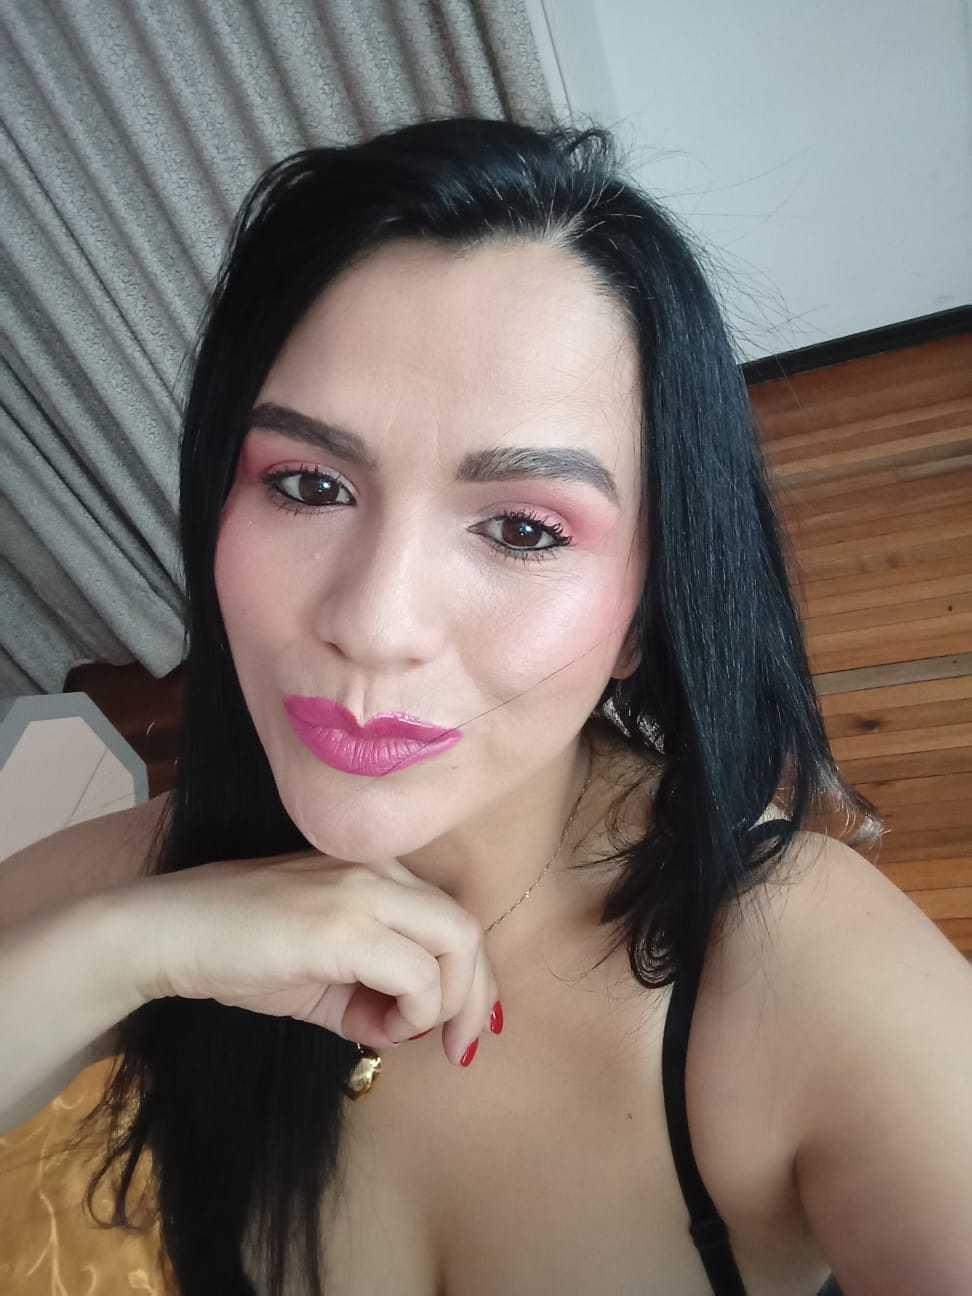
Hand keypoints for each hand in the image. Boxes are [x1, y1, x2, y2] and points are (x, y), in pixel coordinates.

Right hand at [115, 850, 499, 1065]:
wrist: (171, 934)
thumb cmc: (239, 952)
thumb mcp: (322, 973)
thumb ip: (371, 992)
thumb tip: (407, 1028)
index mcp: (378, 871)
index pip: (454, 919)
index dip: (473, 980)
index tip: (459, 1031)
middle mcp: (380, 870)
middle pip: (467, 929)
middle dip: (476, 999)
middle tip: (458, 1048)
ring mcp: (364, 890)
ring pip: (456, 944)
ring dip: (443, 1006)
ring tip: (396, 1033)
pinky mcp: (344, 924)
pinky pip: (417, 975)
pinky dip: (412, 1012)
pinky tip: (372, 1029)